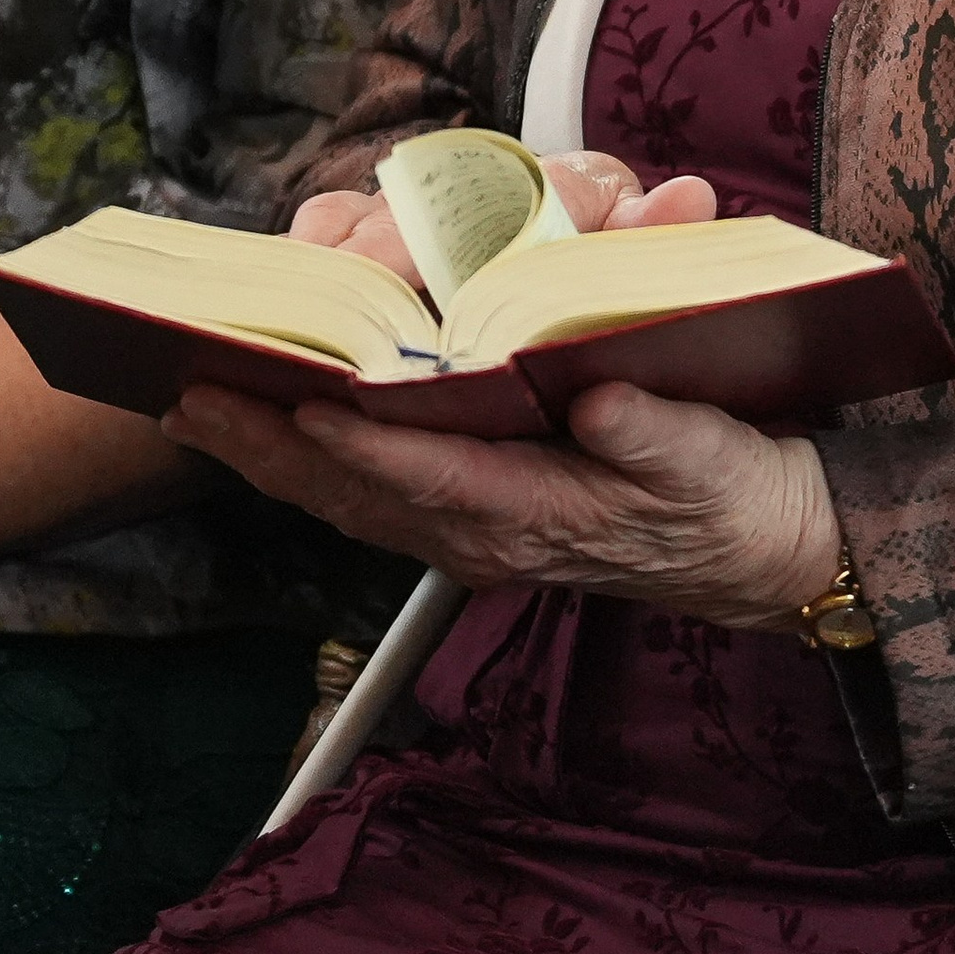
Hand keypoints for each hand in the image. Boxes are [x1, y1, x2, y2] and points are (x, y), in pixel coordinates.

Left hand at [176, 143, 834, 628]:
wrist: (767, 556)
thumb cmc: (739, 501)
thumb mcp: (717, 463)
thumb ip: (656, 435)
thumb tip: (599, 403)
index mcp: (541, 516)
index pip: (426, 474)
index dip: (356, 437)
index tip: (295, 399)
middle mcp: (490, 533)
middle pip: (355, 491)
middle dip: (266, 446)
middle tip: (187, 397)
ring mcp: (480, 533)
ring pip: (349, 497)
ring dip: (270, 455)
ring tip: (197, 407)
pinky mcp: (483, 520)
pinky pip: (374, 495)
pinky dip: (314, 463)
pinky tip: (277, 430)